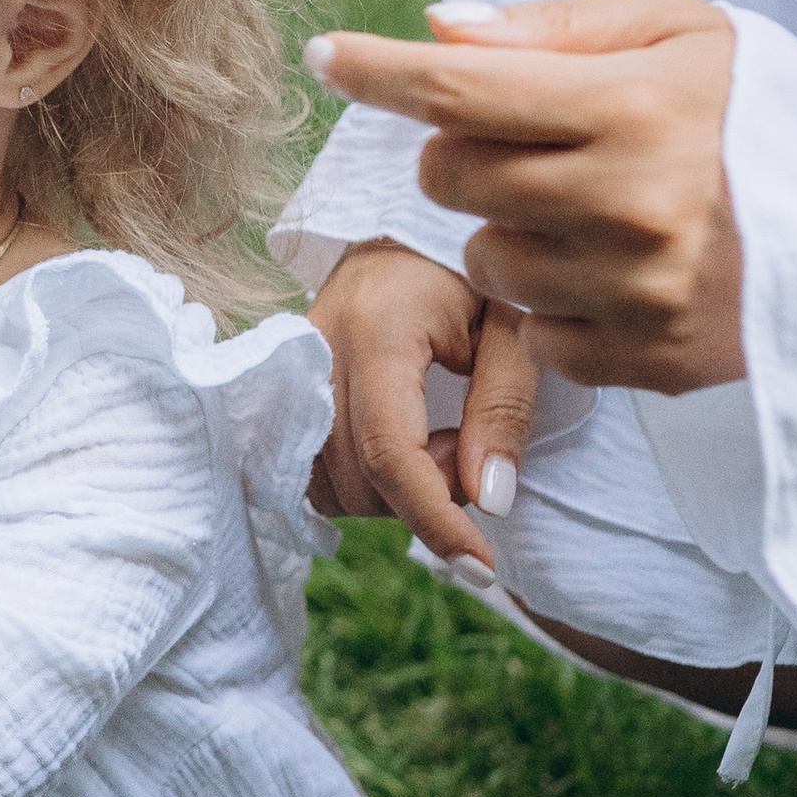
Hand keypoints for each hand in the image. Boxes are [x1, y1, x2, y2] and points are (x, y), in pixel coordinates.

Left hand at [307, 0, 742, 394]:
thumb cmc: (759, 113)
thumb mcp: (684, 32)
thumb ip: (557, 27)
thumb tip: (438, 28)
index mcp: (631, 108)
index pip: (460, 90)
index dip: (378, 71)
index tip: (325, 54)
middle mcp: (627, 203)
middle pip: (449, 177)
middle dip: (459, 152)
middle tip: (523, 141)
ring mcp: (636, 291)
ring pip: (482, 259)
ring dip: (508, 231)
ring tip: (587, 210)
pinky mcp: (648, 359)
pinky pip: (537, 334)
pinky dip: (558, 305)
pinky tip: (616, 273)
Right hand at [309, 243, 542, 569]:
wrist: (403, 230)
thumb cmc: (472, 273)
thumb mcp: (513, 328)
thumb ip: (504, 409)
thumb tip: (490, 500)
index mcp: (376, 330)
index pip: (392, 452)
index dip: (436, 519)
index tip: (481, 566)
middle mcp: (316, 351)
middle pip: (360, 478)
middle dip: (426, 494)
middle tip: (472, 446)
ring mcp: (289, 370)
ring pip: (331, 483)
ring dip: (393, 489)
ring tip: (438, 437)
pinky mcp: (283, 388)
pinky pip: (312, 470)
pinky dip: (362, 481)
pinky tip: (400, 444)